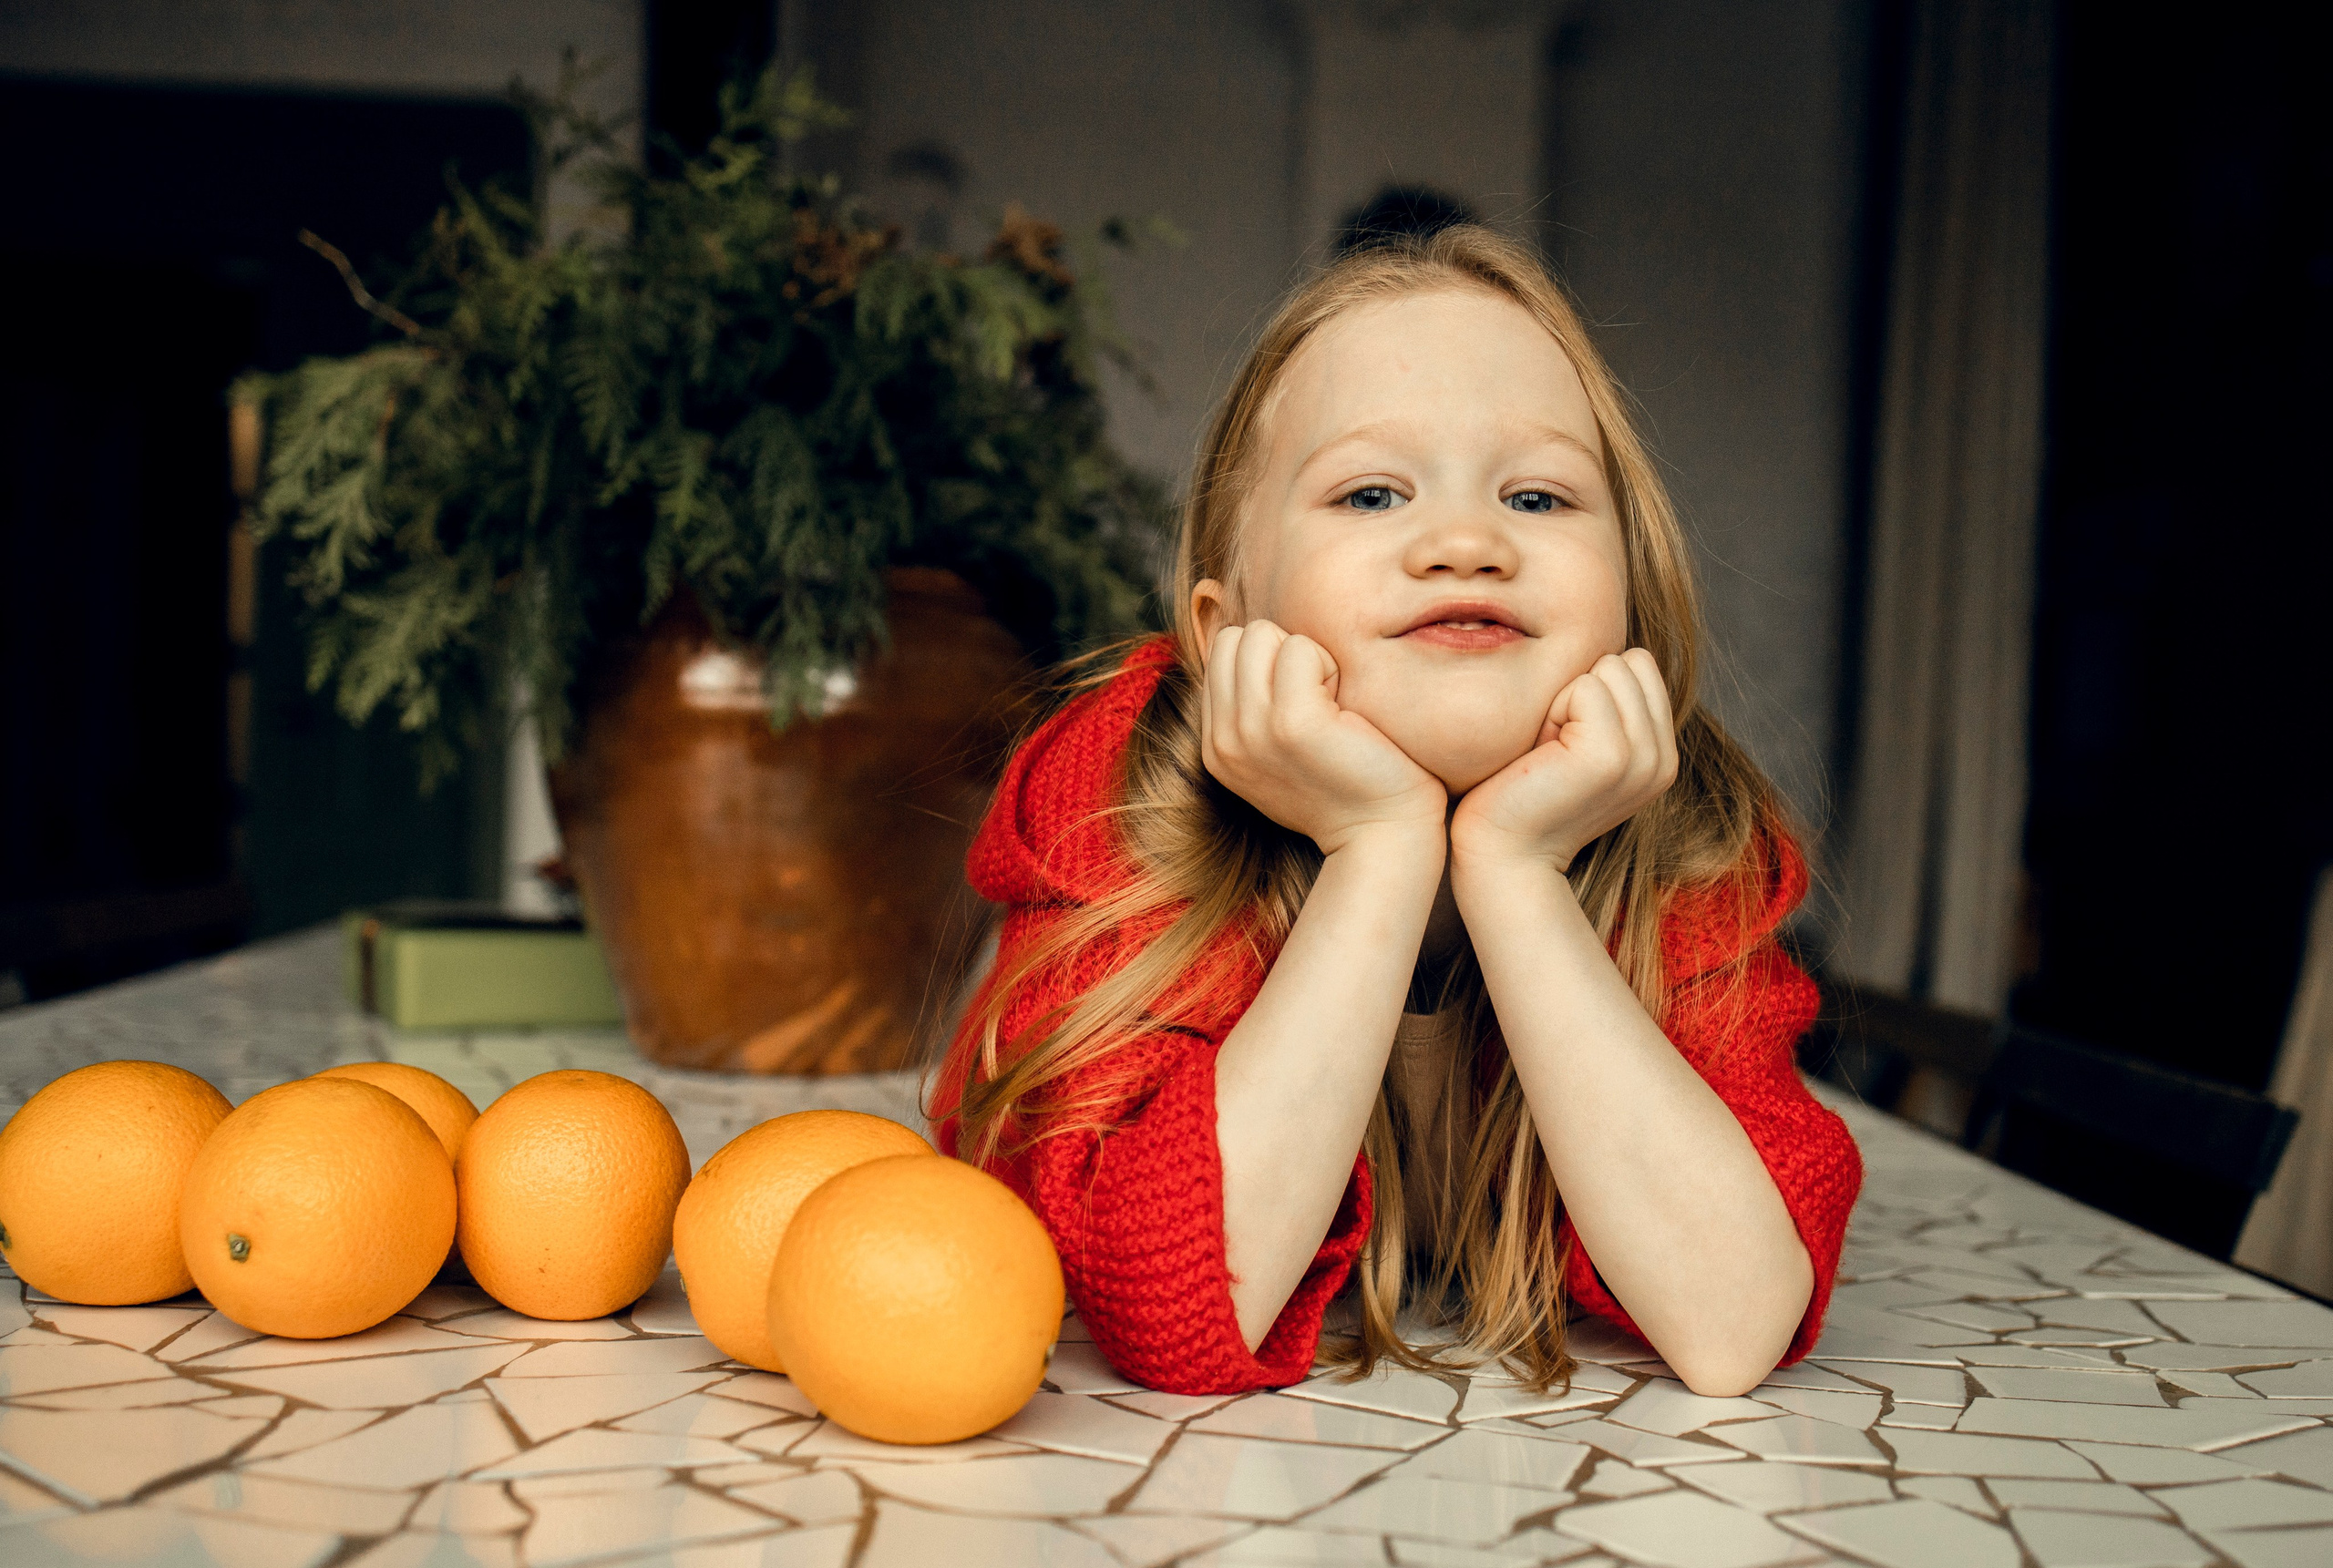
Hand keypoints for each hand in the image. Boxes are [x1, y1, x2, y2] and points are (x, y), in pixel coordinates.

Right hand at [1201, 621, 1447, 856]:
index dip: (1269, 662)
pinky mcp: (1293, 723)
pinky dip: (1330, 666)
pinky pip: (1301, 648)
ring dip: (1307, 658)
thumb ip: (1254, 707)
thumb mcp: (1277, 751)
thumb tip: (1253, 644)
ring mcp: (1253, 731)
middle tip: (1320, 702)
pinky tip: (1346, 712)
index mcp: (1216, 745)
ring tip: (1331, 706)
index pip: (1223, 652)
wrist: (1382, 835)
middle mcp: (1224, 740)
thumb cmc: (1346, 784)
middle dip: (1283, 652)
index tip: (1303, 704)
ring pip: (1263, 635)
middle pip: (1239, 637)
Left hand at [1450, 649, 1678, 872]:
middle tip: (1550, 746)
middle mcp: (1662, 758)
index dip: (1589, 688)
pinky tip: (1541, 755)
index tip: (1563, 740)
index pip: (1638, 664)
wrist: (1501, 855)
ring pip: (1608, 668)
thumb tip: (1606, 646)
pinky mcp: (1611, 756)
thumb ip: (1605, 704)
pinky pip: (1586, 686)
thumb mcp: (1575, 741)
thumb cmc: (1521, 792)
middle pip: (1627, 660)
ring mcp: (1643, 758)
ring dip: (1564, 700)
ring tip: (1546, 751)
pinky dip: (1553, 711)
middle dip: (1578, 690)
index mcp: (1660, 753)